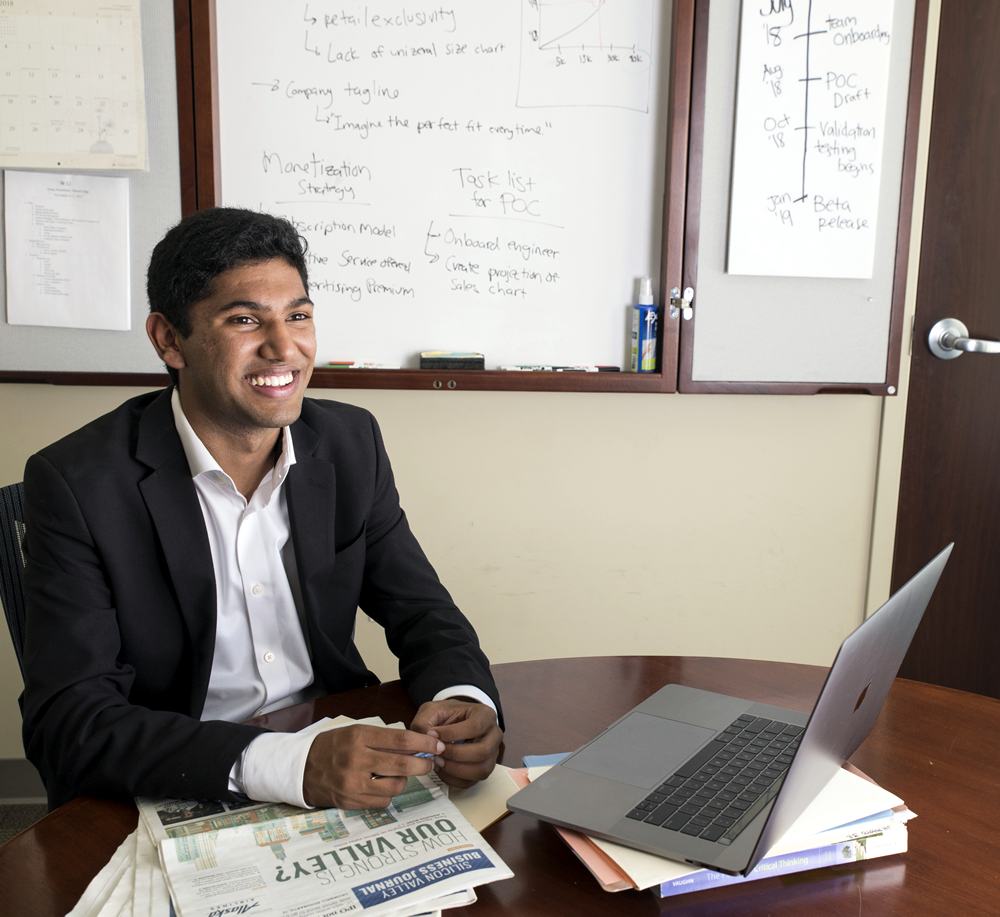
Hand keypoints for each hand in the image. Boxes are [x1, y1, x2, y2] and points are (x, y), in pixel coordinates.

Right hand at [302, 724, 443, 809]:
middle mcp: (357, 759)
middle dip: (423, 764)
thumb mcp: (355, 733)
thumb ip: (383, 739)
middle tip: (429, 763)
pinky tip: (380, 786)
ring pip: (395, 786)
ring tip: (397, 774)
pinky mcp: (349, 801)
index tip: (436, 745)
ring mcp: (352, 783)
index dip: (423, 743)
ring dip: (403, 780)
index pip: (400, 739)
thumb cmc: (332, 746)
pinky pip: (382, 802)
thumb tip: (415, 744)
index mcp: (359, 736)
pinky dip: (387, 795)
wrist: (299, 768)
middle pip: (402, 764)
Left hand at [410, 699, 502, 788]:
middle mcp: (494, 735)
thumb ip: (424, 722)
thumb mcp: (432, 710)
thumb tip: (424, 739)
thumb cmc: (446, 715)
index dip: (453, 734)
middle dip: (455, 755)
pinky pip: (471, 781)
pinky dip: (453, 779)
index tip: (433, 734)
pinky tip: (441, 768)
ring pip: (480, 770)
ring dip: (455, 769)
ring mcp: (491, 754)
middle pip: (482, 751)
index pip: (475, 727)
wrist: (453, 722)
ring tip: (438, 761)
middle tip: (437, 752)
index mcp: (485, 715)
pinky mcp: (483, 769)